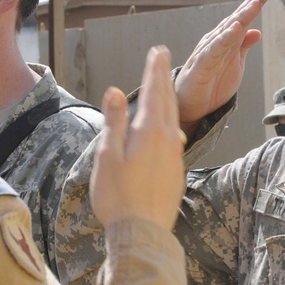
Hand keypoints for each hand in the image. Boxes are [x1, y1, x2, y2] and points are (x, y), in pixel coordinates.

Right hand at [91, 46, 185, 229]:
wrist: (143, 234)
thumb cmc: (118, 197)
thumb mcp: (108, 156)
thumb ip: (114, 122)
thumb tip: (115, 92)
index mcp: (151, 132)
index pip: (155, 91)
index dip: (156, 69)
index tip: (158, 51)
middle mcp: (169, 140)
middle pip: (168, 102)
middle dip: (165, 78)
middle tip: (164, 58)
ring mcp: (176, 157)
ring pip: (174, 120)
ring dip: (169, 100)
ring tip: (166, 87)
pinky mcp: (176, 173)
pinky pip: (175, 139)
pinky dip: (170, 124)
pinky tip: (168, 129)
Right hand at [174, 0, 266, 137]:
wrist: (191, 105)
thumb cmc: (211, 83)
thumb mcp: (234, 64)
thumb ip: (243, 47)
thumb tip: (257, 31)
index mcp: (225, 41)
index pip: (241, 19)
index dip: (253, 4)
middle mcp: (216, 41)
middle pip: (235, 19)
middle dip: (249, 4)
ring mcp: (209, 51)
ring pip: (227, 30)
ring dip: (241, 16)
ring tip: (254, 3)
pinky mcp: (202, 64)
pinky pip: (215, 49)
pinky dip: (225, 38)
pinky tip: (235, 29)